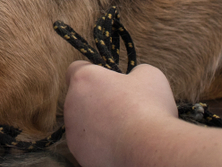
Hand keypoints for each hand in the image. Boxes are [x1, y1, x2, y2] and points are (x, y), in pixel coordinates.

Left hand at [64, 61, 178, 166]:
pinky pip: (88, 145)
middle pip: (80, 98)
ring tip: (124, 130)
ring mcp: (73, 131)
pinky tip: (120, 145)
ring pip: (82, 123)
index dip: (92, 74)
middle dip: (97, 101)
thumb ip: (134, 71)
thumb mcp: (149, 75)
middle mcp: (71, 103)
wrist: (148, 149)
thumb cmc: (148, 108)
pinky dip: (100, 145)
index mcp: (84, 79)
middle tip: (122, 108)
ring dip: (98, 124)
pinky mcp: (80, 153)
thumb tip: (133, 79)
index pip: (76, 69)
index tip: (108, 82)